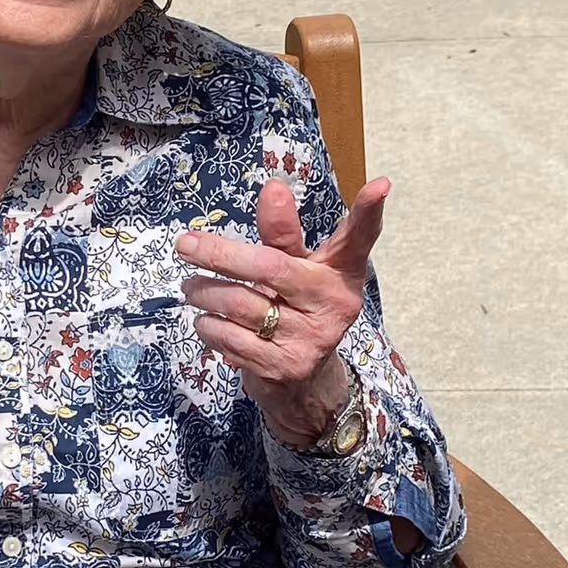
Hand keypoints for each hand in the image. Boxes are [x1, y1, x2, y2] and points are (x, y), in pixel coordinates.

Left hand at [175, 176, 389, 446]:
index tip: (381, 184)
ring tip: (191, 287)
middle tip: (185, 244)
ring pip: (241, 305)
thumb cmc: (297, 308)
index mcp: (340, 272)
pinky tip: (207, 320)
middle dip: (221, 254)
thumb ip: (283, 233)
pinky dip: (208, 326)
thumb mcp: (298, 269)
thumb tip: (273, 187)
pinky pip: (230, 338)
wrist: (304, 383)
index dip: (369, 212)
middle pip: (270, 267)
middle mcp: (332, 304)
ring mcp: (310, 339)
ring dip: (205, 293)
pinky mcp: (283, 368)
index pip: (358, 238)